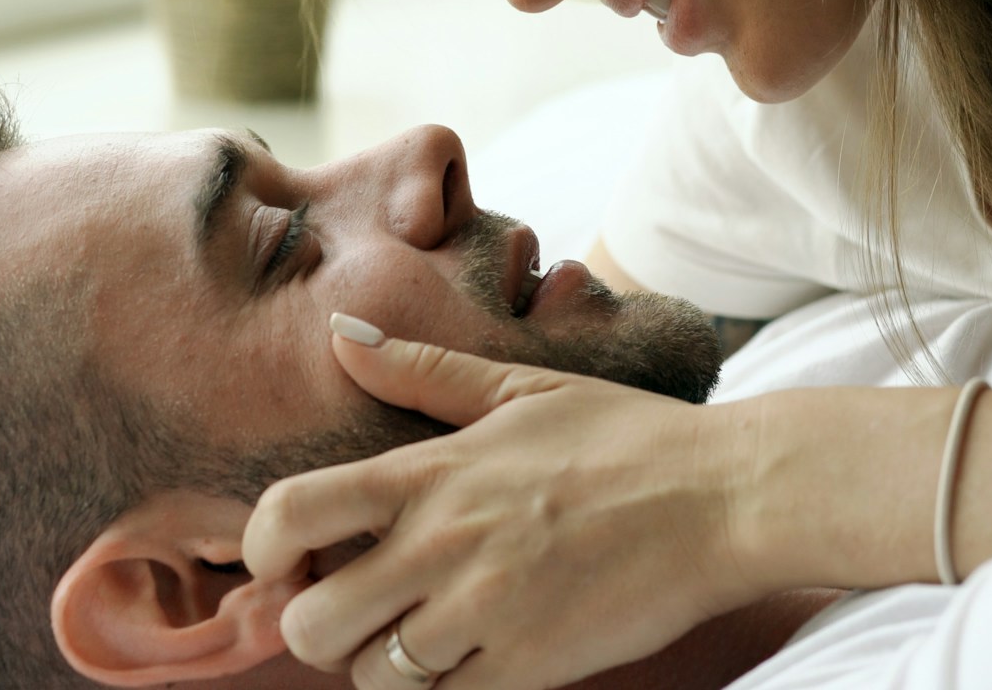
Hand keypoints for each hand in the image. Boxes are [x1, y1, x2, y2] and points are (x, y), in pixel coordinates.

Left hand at [242, 318, 770, 689]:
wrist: (729, 497)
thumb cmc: (627, 437)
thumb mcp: (522, 387)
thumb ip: (424, 372)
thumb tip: (341, 335)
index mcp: (432, 470)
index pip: (291, 512)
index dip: (262, 548)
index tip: (286, 559)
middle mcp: (444, 541)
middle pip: (312, 621)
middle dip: (317, 627)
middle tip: (358, 610)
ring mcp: (486, 608)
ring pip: (374, 676)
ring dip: (387, 666)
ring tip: (427, 634)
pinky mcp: (532, 665)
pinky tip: (477, 658)